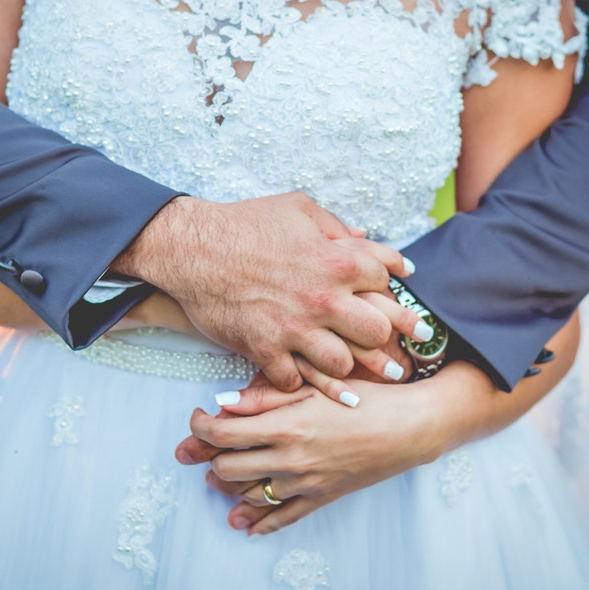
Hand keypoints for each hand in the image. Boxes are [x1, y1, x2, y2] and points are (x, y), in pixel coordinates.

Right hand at [111, 193, 416, 390]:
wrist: (191, 247)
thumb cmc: (244, 223)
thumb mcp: (298, 209)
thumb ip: (337, 227)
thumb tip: (367, 239)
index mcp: (338, 261)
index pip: (387, 286)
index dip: (392, 296)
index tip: (397, 311)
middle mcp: (323, 298)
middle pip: (376, 333)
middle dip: (381, 341)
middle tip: (384, 352)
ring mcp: (294, 327)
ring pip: (341, 364)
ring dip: (342, 366)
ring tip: (343, 369)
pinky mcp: (264, 348)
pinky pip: (293, 379)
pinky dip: (296, 381)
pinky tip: (298, 377)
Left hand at [177, 373, 468, 534]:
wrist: (409, 428)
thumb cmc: (365, 400)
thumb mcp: (314, 388)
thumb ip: (265, 397)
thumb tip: (222, 403)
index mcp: (286, 426)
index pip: (222, 434)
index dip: (200, 427)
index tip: (198, 417)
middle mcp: (291, 459)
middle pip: (227, 468)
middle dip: (210, 456)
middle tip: (210, 444)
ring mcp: (305, 484)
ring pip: (248, 495)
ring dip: (228, 487)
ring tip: (220, 475)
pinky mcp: (321, 498)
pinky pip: (282, 518)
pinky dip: (258, 523)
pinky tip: (243, 523)